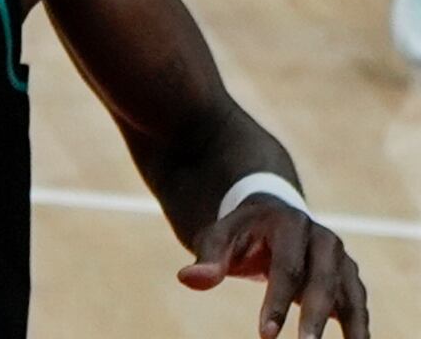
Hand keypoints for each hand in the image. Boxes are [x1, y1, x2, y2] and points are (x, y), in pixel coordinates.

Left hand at [178, 196, 366, 337]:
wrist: (269, 219)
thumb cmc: (240, 234)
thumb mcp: (218, 237)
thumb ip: (208, 259)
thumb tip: (188, 279)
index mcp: (290, 224)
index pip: (286, 268)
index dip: (276, 302)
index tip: (265, 334)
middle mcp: (323, 239)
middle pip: (323, 281)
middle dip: (314, 317)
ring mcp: (341, 258)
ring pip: (349, 294)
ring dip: (350, 327)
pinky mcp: (350, 277)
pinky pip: (357, 305)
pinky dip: (359, 328)